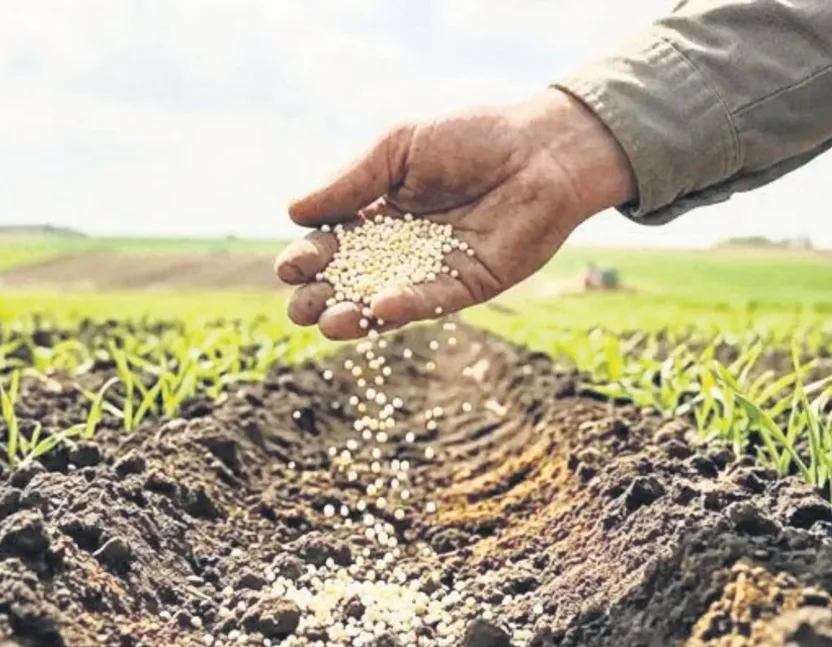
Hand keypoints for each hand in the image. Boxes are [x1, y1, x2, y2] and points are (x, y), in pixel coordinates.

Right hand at [274, 88, 636, 339]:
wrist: (542, 148)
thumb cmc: (471, 137)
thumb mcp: (398, 148)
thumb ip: (351, 181)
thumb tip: (293, 211)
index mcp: (380, 211)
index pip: (333, 242)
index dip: (309, 256)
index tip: (288, 267)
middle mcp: (403, 247)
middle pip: (352, 280)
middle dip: (322, 296)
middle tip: (298, 309)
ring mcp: (435, 270)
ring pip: (386, 300)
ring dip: (355, 315)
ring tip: (327, 323)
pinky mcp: (470, 285)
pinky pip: (432, 301)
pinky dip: (406, 306)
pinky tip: (379, 308)